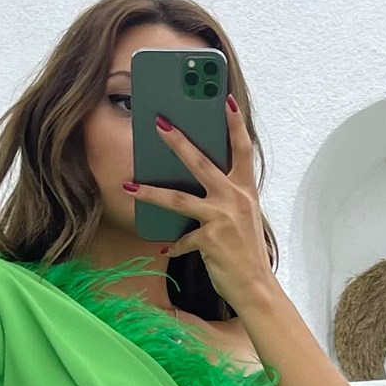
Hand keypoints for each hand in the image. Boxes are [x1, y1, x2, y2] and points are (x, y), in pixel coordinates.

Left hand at [123, 97, 275, 318]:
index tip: (225, 99)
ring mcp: (222, 218)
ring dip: (150, 192)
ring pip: (179, 199)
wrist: (256, 286)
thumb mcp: (242, 216)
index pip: (242, 148)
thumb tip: (200, 181)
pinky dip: (175, 245)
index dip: (235, 123)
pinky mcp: (210, 239)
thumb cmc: (246, 250)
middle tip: (159, 123)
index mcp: (245, 189)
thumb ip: (226, 196)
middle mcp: (235, 198)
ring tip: (129, 184)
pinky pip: (183, 239)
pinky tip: (167, 247)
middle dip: (178, 141)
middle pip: (202, 162)